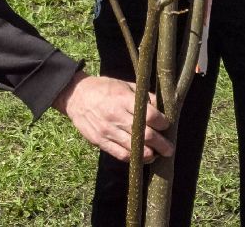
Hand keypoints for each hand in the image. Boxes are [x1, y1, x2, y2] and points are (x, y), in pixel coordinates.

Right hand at [56, 73, 171, 161]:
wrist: (76, 95)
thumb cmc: (104, 88)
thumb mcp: (125, 85)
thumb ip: (143, 96)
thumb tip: (161, 108)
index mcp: (123, 99)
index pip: (149, 115)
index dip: (162, 123)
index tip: (167, 125)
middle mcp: (116, 116)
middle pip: (145, 135)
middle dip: (161, 144)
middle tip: (169, 149)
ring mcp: (107, 130)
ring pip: (134, 148)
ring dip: (150, 154)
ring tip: (157, 155)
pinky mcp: (100, 141)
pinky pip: (120, 154)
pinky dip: (134, 159)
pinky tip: (142, 158)